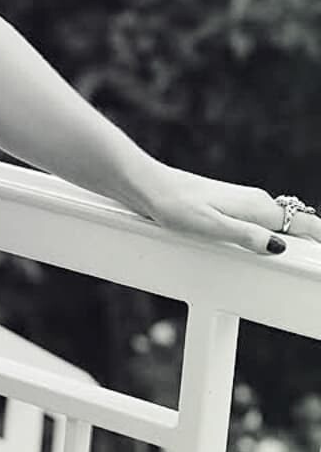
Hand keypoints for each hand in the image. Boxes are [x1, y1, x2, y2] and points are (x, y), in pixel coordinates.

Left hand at [135, 164, 319, 256]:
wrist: (148, 187)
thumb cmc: (175, 206)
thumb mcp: (211, 226)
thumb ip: (246, 236)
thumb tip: (279, 247)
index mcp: (257, 207)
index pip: (303, 222)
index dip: (319, 238)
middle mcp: (254, 203)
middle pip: (295, 224)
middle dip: (310, 241)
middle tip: (314, 264)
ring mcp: (241, 204)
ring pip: (278, 223)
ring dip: (290, 238)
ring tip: (300, 258)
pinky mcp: (228, 208)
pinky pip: (260, 223)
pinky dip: (270, 235)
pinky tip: (266, 248)